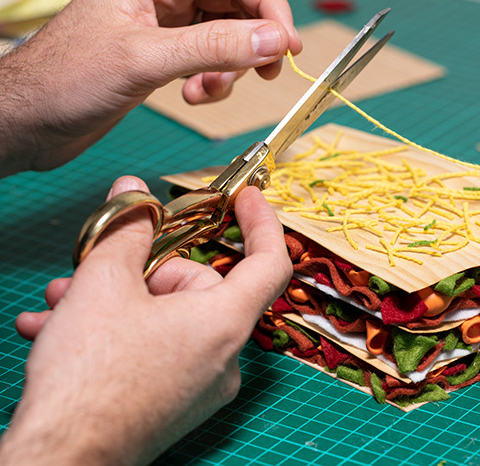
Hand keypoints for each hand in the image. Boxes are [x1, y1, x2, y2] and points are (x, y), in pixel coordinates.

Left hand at [0, 0, 300, 174]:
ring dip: (233, 65)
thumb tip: (272, 38)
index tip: (286, 40)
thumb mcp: (144, 60)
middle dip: (253, 38)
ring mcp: (165, 22)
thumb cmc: (59, 79)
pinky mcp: (165, 53)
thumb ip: (213, 47)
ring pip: (229, 33)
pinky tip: (195, 94)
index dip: (267, 4)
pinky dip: (216, 79)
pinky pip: (213, 57)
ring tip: (211, 88)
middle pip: (237, 2)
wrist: (24, 123)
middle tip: (269, 68)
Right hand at [1, 175, 290, 465]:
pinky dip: (113, 335)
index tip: (244, 196)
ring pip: (165, 318)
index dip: (260, 220)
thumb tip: (135, 193)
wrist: (58, 462)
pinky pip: (153, 351)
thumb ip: (127, 228)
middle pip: (198, 286)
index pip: (269, 261)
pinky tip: (57, 330)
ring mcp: (198, 388)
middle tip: (94, 264)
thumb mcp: (104, 282)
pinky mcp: (171, 408)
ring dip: (113, 302)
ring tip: (61, 301)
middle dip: (141, 269)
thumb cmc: (88, 381)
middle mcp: (222, 359)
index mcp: (224, 324)